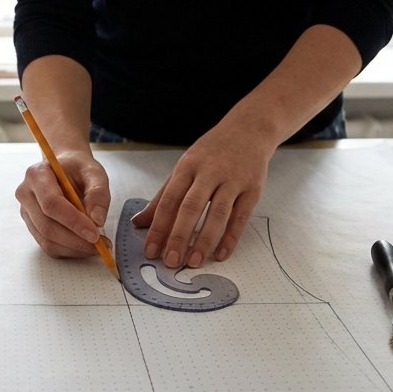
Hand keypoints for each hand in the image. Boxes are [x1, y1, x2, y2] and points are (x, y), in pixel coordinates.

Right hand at [15, 150, 110, 258]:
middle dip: (76, 240)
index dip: (73, 222)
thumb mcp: (94, 172)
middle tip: (101, 245)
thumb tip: (97, 221)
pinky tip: (86, 245)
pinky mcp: (33, 226)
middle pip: (47, 226)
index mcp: (37, 175)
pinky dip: (70, 250)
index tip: (95, 234)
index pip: (51, 204)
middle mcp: (26, 194)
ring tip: (98, 246)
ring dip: (74, 248)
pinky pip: (49, 246)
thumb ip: (98, 193)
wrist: (65, 169)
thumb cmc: (78, 168)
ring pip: (47, 240)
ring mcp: (27, 212)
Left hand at [132, 117, 275, 268]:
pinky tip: (221, 253)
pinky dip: (231, 236)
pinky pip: (241, 216)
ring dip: (205, 239)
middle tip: (170, 261)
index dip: (158, 227)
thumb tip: (139, 222)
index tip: (150, 250)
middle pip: (191, 206)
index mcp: (187, 167)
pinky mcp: (252, 188)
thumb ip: (163, 196)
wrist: (248, 130)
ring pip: (217, 212)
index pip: (169, 200)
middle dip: (179, 235)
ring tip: (194, 261)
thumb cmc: (212, 152)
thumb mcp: (184, 167)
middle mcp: (209, 172)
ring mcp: (233, 180)